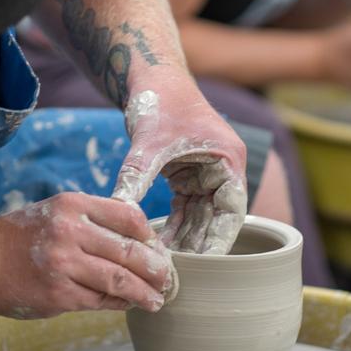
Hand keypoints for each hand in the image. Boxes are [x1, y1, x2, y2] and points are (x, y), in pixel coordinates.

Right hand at [0, 193, 175, 318]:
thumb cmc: (24, 235)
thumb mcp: (58, 210)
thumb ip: (95, 219)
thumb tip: (141, 240)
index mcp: (73, 205)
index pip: (127, 216)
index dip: (149, 235)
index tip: (158, 248)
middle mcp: (69, 231)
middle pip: (129, 251)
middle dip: (155, 268)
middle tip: (167, 278)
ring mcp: (63, 265)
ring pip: (119, 280)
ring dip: (144, 292)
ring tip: (157, 299)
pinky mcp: (58, 295)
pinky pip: (100, 301)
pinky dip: (119, 304)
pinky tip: (129, 304)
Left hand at [112, 66, 246, 254]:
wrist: (151, 77)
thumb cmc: (160, 100)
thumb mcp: (149, 141)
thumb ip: (136, 176)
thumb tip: (118, 212)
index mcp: (229, 162)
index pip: (232, 212)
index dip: (220, 241)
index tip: (203, 265)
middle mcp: (223, 171)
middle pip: (216, 220)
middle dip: (198, 246)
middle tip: (177, 273)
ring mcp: (207, 174)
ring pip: (199, 217)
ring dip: (183, 239)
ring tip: (163, 265)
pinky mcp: (188, 175)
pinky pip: (184, 208)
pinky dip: (172, 225)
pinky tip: (156, 244)